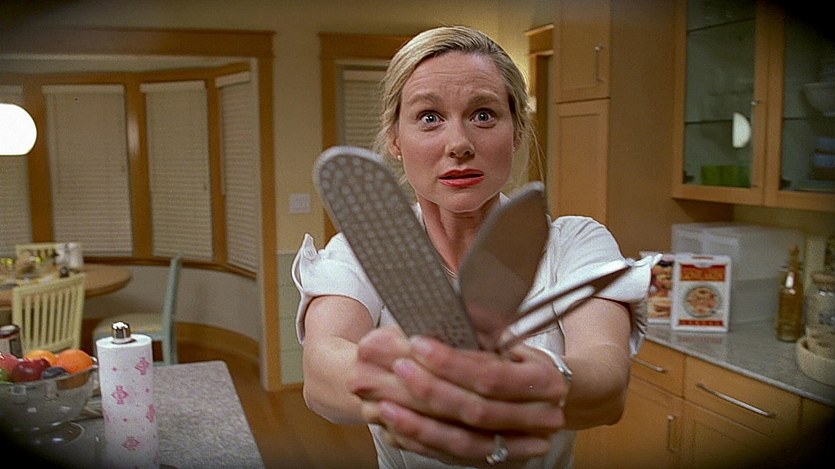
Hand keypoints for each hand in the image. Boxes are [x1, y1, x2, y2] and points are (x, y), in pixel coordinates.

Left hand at [349, 330, 569, 465]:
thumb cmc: (522, 362)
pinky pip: (452, 456)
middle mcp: (538, 419)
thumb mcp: (510, 340)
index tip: (418, 344)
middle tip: (396, 367)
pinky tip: (395, 427)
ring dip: (420, 423)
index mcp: (544, 382)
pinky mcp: (494, 460)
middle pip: (475, 410)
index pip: (490, 375)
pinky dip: (422, 441)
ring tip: (385, 403)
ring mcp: (517, 444)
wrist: (549, 400)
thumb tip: (439, 313)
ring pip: (462, 440)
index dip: (451, 362)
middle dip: (431, 390)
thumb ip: (480, 330)